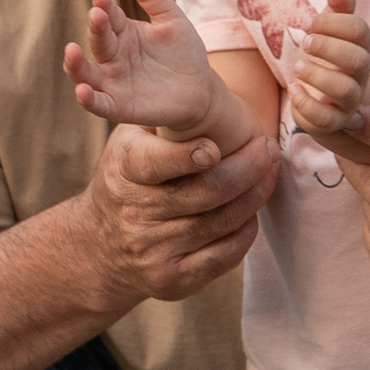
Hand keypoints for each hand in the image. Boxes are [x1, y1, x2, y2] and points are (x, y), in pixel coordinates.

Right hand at [63, 0, 217, 132]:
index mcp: (122, 33)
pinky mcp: (119, 107)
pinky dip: (88, 99)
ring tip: (71, 51)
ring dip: (76, 64)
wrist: (200, 91)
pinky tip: (82, 91)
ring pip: (86, 73)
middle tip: (96, 14)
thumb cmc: (183, 53)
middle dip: (95, 28)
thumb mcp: (172, 20)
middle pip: (97, 42)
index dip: (104, 7)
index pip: (109, 17)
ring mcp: (113, 82)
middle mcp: (112, 57)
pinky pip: (99, 104)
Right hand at [80, 122, 280, 303]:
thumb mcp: (128, 142)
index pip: (156, 164)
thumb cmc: (128, 179)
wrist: (98, 246)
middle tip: (268, 149)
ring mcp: (154, 251)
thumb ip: (160, 121)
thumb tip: (206, 89)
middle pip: (206, 193)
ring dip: (255, 196)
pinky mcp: (172, 280)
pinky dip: (245, 231)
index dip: (188, 156)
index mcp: (124, 171)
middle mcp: (136, 214)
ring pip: (221, 222)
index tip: (216, 147)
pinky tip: (253, 210)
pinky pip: (224, 256)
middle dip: (247, 169)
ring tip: (271, 172)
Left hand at [288, 0, 369, 133]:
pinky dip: (306, 103)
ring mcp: (349, 100)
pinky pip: (326, 118)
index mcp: (360, 48)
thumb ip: (337, 9)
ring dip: (317, 75)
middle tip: (304, 42)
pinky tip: (293, 89)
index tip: (308, 23)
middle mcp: (360, 75)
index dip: (333, 23)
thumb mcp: (329, 30)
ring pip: (346, 90)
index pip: (360, 31)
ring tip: (298, 66)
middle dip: (328, 47)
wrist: (323, 99)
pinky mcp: (333, 121)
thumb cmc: (326, 58)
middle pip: (359, 60)